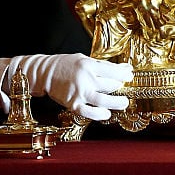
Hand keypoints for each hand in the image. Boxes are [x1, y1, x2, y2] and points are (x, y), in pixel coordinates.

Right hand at [8, 53, 132, 120]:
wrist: (45, 73)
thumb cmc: (66, 65)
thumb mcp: (85, 59)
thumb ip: (104, 65)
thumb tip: (125, 69)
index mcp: (88, 65)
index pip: (113, 71)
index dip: (124, 75)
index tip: (129, 76)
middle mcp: (85, 79)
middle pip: (111, 85)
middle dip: (120, 86)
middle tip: (123, 88)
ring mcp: (79, 92)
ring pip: (104, 100)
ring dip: (117, 103)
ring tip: (123, 102)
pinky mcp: (73, 104)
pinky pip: (89, 112)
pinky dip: (100, 114)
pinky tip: (106, 113)